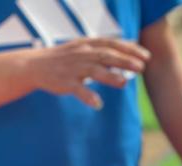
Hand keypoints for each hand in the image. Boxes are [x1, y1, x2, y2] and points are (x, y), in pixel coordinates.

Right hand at [24, 38, 150, 107]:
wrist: (34, 65)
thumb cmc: (65, 58)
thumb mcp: (85, 47)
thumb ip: (107, 48)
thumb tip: (132, 46)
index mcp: (88, 45)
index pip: (112, 44)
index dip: (130, 49)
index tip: (146, 56)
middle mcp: (82, 54)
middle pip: (106, 56)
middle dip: (125, 61)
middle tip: (142, 67)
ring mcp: (73, 68)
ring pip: (93, 71)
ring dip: (109, 76)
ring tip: (124, 82)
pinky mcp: (64, 82)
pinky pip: (77, 89)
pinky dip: (87, 96)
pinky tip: (98, 104)